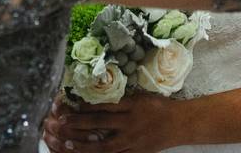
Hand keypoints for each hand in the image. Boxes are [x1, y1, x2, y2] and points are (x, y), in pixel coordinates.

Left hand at [43, 93, 183, 152]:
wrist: (179, 124)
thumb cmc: (160, 106)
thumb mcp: (141, 97)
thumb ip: (121, 99)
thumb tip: (98, 95)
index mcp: (132, 106)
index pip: (104, 106)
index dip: (85, 106)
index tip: (69, 105)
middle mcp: (130, 124)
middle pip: (99, 124)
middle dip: (78, 123)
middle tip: (61, 123)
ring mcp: (131, 141)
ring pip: (103, 145)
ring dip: (83, 145)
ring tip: (67, 143)